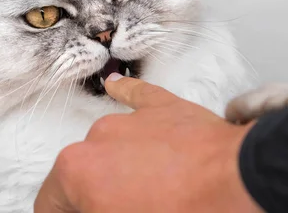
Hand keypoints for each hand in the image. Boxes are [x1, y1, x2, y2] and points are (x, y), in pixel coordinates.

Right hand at [34, 73, 261, 212]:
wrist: (237, 184)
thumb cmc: (187, 210)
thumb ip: (93, 209)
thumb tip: (93, 204)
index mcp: (77, 171)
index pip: (50, 203)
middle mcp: (96, 138)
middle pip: (78, 175)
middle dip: (90, 196)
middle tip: (115, 207)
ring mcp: (129, 120)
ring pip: (106, 145)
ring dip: (115, 166)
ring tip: (147, 192)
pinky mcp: (161, 108)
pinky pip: (136, 96)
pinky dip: (125, 94)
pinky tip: (115, 87)